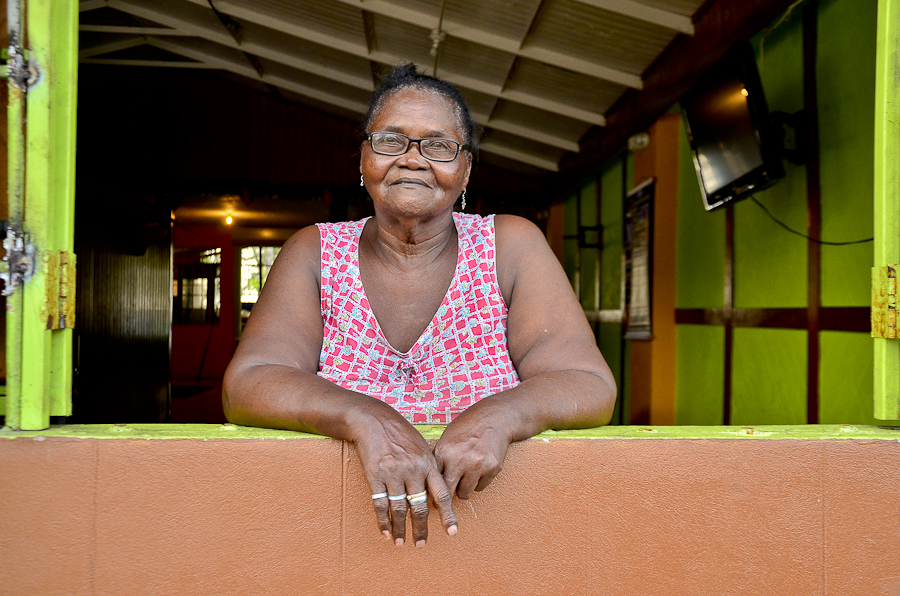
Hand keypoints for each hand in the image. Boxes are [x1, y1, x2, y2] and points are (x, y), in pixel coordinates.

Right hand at [353, 411, 457, 546]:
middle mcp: (413, 470)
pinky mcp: (375, 476)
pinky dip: (383, 520)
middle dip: (420, 529)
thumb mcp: (422, 447)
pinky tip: (385, 531)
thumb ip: (430, 468)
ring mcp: (393, 474)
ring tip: (400, 542)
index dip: (448, 515)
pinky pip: (380, 504)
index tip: (452, 532)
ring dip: (400, 529)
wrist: (375, 420)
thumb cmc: (401, 433)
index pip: (442, 495)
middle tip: (421, 545)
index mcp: (428, 464)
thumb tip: (436, 491)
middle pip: (419, 507)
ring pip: (399, 509)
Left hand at [433, 416, 511, 498]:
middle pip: (448, 492)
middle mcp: (460, 460)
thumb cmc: (467, 428)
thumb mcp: (446, 439)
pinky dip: (478, 482)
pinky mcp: (492, 469)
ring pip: (465, 494)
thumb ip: (438, 459)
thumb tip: (429, 480)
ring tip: (465, 475)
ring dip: (464, 488)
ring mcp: (477, 466)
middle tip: (449, 488)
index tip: (433, 492)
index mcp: (445, 452)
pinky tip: (478, 468)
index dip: (433, 488)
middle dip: (447, 492)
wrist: (494, 418)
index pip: (434, 480)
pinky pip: (480, 488)